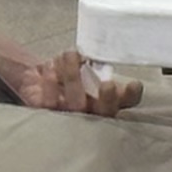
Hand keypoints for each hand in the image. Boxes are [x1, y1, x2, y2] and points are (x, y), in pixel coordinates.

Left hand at [7, 49, 141, 118]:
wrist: (37, 78)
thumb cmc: (67, 73)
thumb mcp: (85, 64)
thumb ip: (97, 62)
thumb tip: (99, 55)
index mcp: (107, 99)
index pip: (125, 101)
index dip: (132, 96)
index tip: (134, 84)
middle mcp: (91, 113)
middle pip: (104, 111)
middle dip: (108, 99)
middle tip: (108, 84)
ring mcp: (69, 117)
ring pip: (76, 104)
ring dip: (74, 77)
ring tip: (70, 55)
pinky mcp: (46, 114)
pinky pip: (50, 102)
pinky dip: (50, 84)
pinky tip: (51, 68)